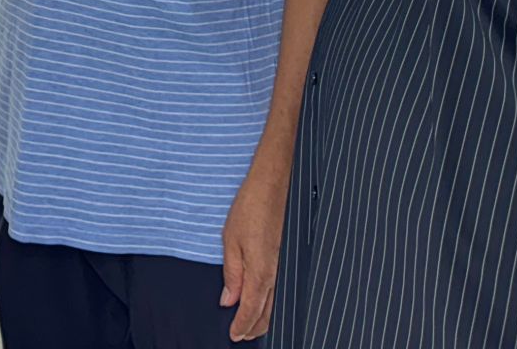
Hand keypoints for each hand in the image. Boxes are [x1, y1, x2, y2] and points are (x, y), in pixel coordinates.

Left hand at [220, 159, 286, 341]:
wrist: (274, 184)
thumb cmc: (250, 207)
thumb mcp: (230, 240)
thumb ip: (232, 274)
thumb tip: (228, 301)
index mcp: (261, 271)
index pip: (251, 311)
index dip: (242, 326)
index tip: (233, 336)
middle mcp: (277, 273)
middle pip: (267, 314)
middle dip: (253, 328)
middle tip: (239, 335)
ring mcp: (284, 266)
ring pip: (276, 304)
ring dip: (263, 318)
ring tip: (248, 324)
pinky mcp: (287, 258)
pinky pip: (280, 289)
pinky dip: (272, 303)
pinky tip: (263, 301)